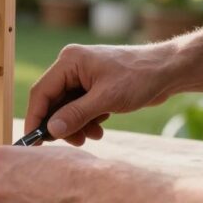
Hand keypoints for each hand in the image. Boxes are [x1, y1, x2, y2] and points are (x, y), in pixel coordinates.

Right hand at [27, 43, 177, 143]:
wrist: (168, 71)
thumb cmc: (140, 77)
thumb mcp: (106, 99)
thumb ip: (76, 114)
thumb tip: (51, 129)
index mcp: (69, 61)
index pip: (41, 92)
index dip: (35, 117)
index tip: (33, 141)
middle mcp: (71, 66)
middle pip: (52, 101)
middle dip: (61, 124)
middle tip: (73, 142)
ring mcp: (82, 76)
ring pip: (66, 107)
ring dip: (76, 125)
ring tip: (92, 136)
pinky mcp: (93, 86)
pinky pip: (79, 107)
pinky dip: (86, 121)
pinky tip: (99, 129)